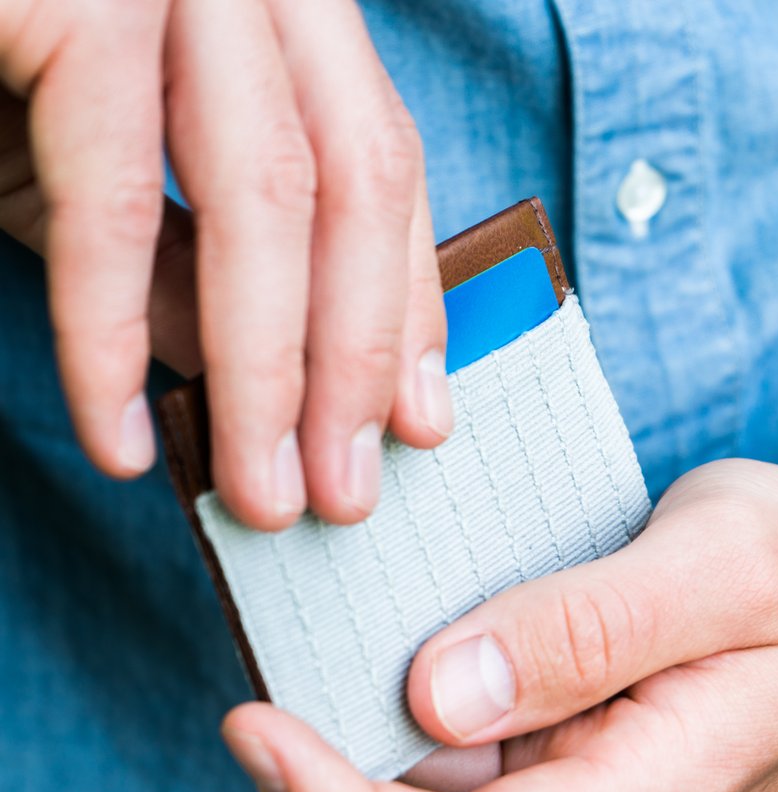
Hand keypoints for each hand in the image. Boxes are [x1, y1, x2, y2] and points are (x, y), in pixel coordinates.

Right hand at [0, 0, 448, 528]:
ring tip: (265, 496)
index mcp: (277, 6)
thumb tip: (255, 378)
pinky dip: (110, 334)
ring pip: (269, 197)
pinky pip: (114, 199)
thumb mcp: (101, 163)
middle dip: (351, 363)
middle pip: (354, 187)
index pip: (383, 167)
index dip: (408, 306)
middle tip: (345, 496)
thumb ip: (188, 257)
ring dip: (267, 376)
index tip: (417, 425)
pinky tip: (121, 436)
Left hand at [221, 460, 777, 791]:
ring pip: (448, 786)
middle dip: (329, 760)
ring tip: (320, 626)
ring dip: (368, 724)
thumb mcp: (721, 571)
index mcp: (648, 790)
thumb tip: (438, 694)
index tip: (252, 729)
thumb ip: (589, 631)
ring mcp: (590, 790)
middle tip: (267, 650)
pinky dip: (421, 698)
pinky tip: (397, 630)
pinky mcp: (581, 753)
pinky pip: (479, 746)